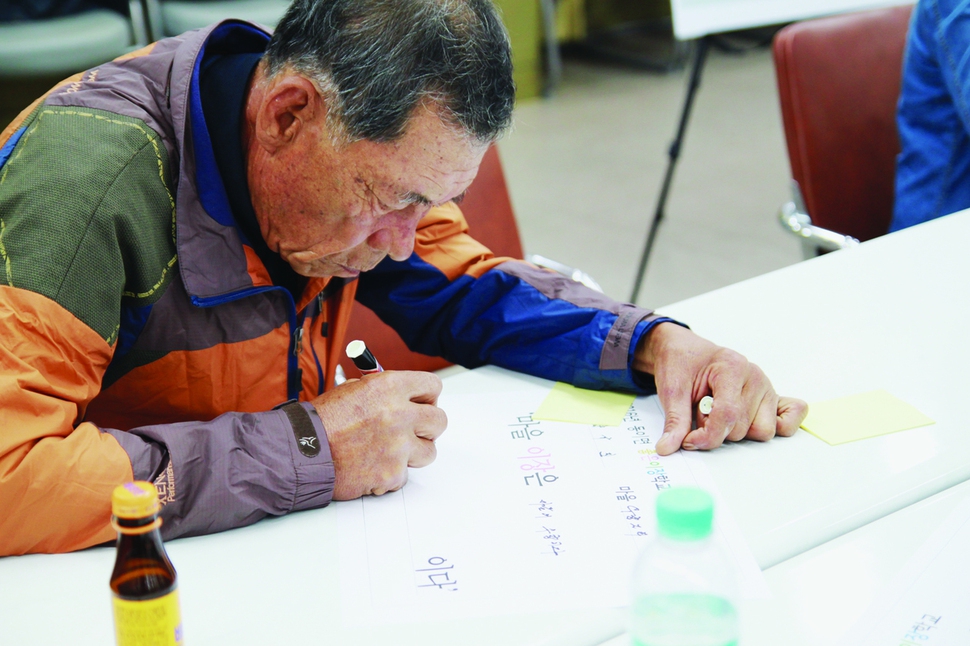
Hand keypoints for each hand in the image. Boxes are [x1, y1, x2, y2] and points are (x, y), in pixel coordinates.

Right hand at [310, 371, 446, 498]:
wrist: (299, 452)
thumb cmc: (319, 422)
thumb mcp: (352, 391)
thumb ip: (382, 392)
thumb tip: (404, 397)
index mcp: (389, 387)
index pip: (432, 386)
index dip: (428, 396)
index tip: (423, 403)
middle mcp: (398, 414)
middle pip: (439, 420)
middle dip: (428, 427)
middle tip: (413, 430)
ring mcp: (398, 446)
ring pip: (429, 452)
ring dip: (413, 453)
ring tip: (390, 452)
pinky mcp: (392, 473)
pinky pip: (403, 475)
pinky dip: (389, 475)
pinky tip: (370, 468)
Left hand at [634, 322, 807, 455]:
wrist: (685, 350)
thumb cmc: (681, 364)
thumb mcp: (670, 389)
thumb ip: (674, 421)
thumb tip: (667, 448)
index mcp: (732, 367)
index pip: (728, 414)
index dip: (707, 435)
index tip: (688, 440)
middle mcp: (754, 377)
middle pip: (743, 428)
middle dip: (717, 431)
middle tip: (701, 412)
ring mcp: (766, 388)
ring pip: (762, 432)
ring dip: (737, 431)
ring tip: (718, 412)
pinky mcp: (771, 398)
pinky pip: (789, 420)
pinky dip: (776, 427)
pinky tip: (749, 421)